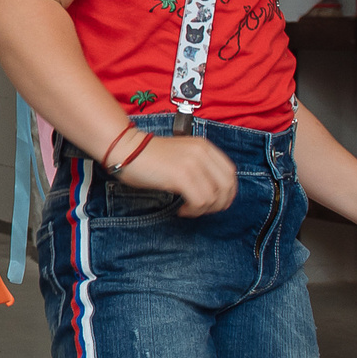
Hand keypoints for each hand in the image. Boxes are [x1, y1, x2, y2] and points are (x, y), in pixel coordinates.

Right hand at [115, 134, 237, 215]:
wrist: (126, 149)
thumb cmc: (148, 156)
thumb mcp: (181, 155)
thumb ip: (199, 165)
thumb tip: (211, 190)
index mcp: (204, 146)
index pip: (230, 173)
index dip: (227, 192)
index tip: (215, 203)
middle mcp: (202, 153)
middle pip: (227, 185)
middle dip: (219, 204)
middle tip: (204, 210)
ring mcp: (193, 163)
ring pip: (214, 197)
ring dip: (203, 209)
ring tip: (188, 210)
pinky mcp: (182, 176)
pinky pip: (200, 201)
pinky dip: (193, 211)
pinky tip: (181, 210)